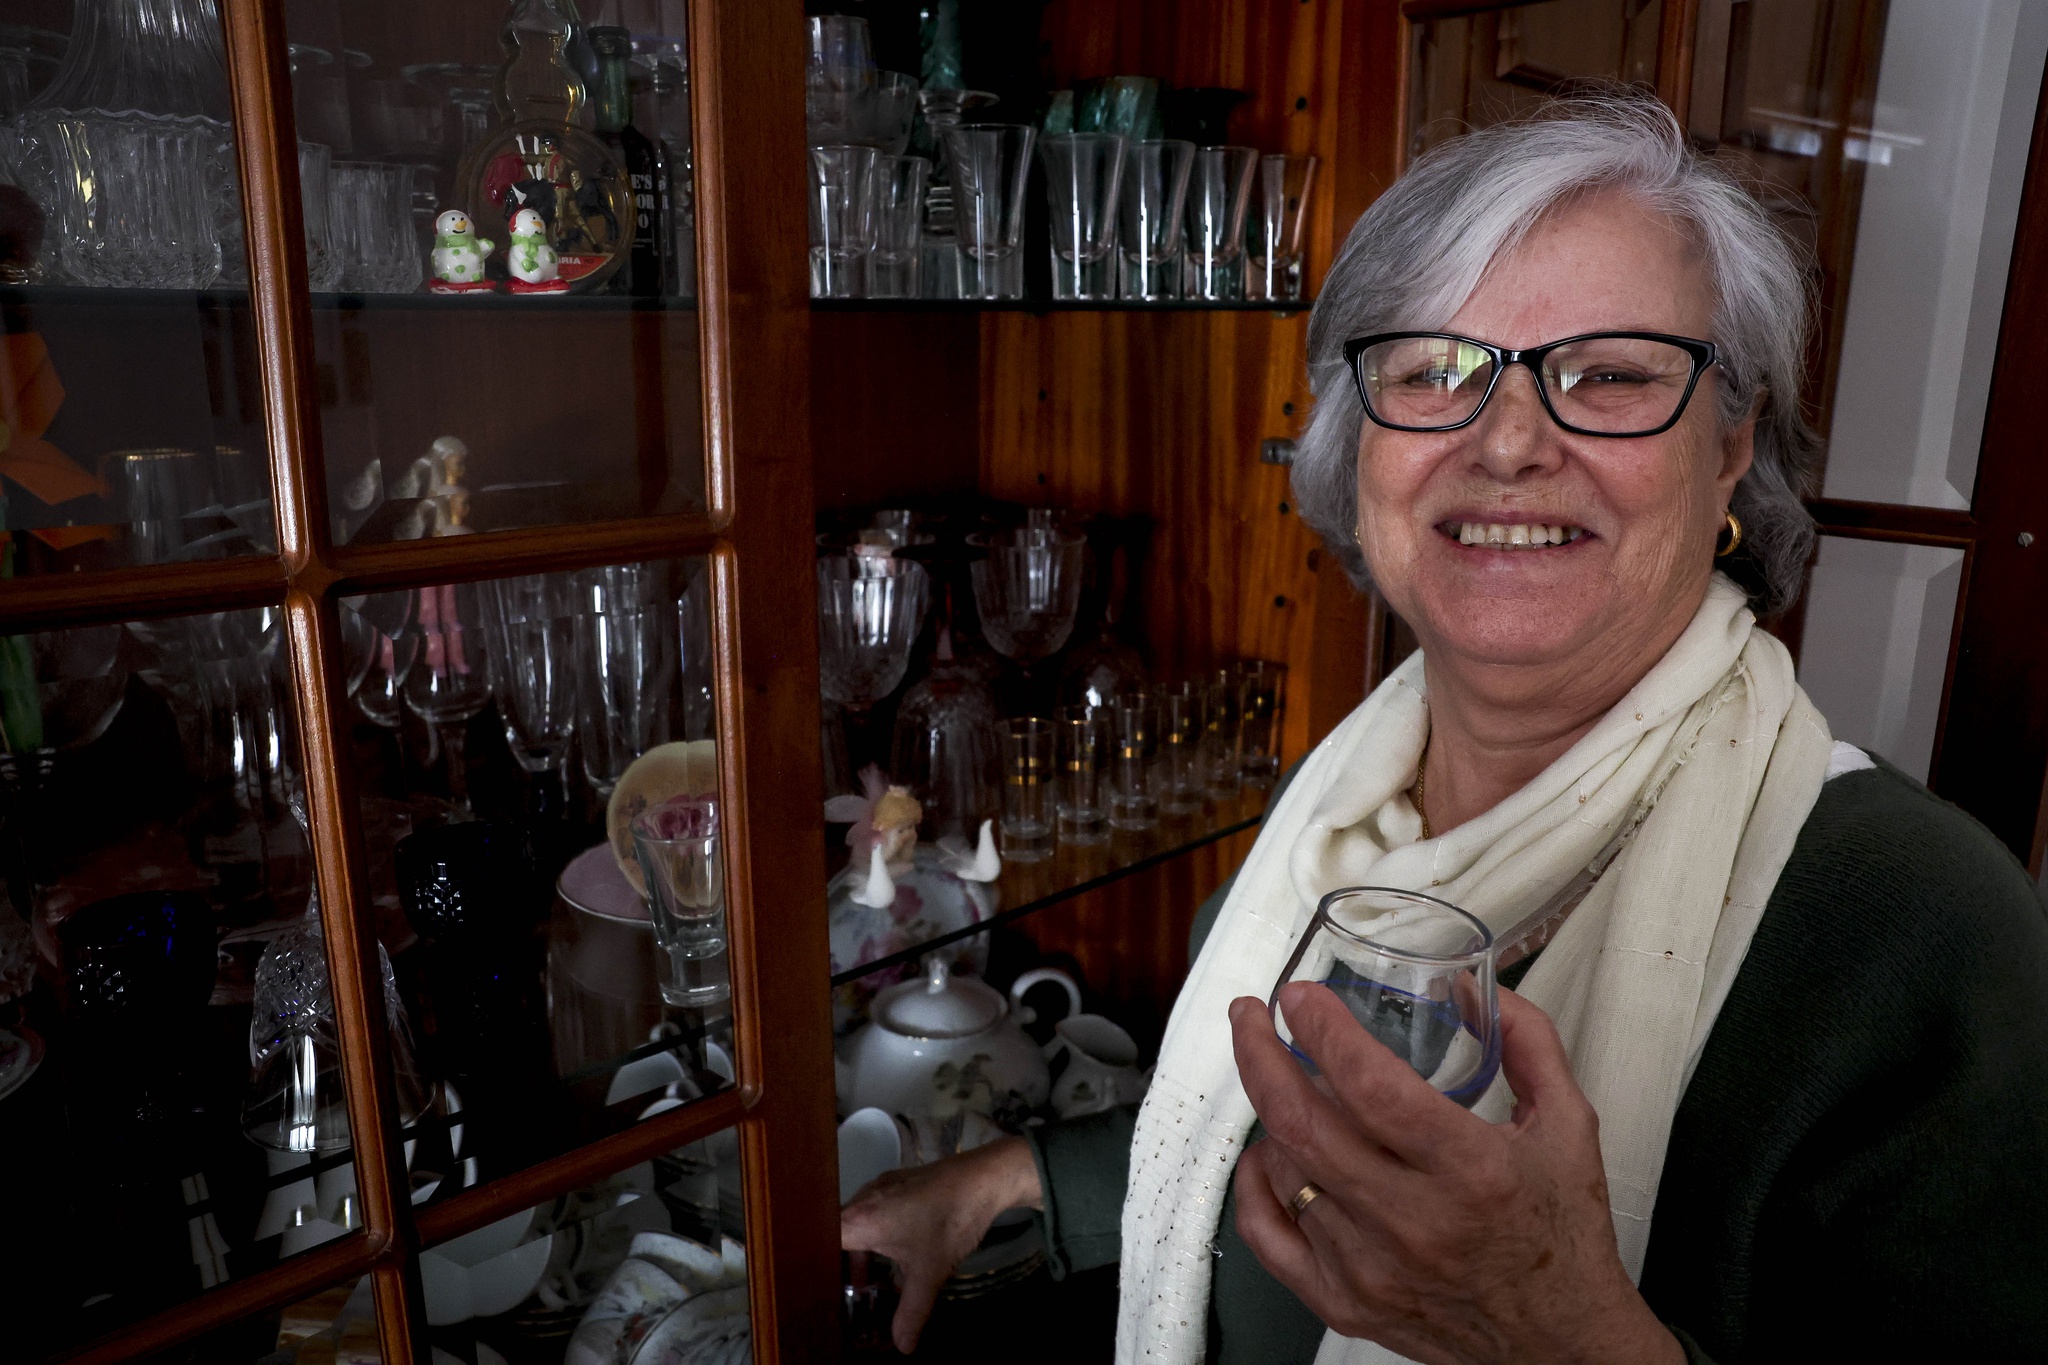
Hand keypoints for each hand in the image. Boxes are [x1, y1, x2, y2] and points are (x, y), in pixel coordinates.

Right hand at [840, 1135, 1042, 1353]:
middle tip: (844, 1293)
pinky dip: (875, 1234)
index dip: (818, 1267)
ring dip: (860, 1251)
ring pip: (857, 1222)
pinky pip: (873, 1211)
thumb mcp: (929, 1274)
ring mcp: (880, 1187)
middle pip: (836, 1234)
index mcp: (859, 1220)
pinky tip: (893, 1254)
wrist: (982, 1179)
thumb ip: (911, 1312)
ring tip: (868, 1282)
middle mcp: (862, 1199)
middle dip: (839, 1265)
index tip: (823, 1289)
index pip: (820, 1243)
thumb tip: (903, 1346)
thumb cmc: (949, 1223)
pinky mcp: (896, 1182)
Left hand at [1228, 985, 1684, 1364]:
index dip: (1324, 1029)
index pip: (1371, 1085)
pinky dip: (1255, 1184)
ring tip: (1281, 1082)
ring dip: (1272, 1114)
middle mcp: (1413, 1221)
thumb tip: (1473, 988)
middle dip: (1260, 1054)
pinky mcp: (1345, 1303)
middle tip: (1251, 1017)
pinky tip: (1270, 1153)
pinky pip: (1267, 1234)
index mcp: (1471, 1170)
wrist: (1561, 1345)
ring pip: (1285, 1170)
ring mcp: (1370, 1267)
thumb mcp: (1569, 1125)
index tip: (1301, 997)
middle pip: (1303, 1122)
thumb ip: (1527, 1044)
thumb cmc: (1562, 1237)